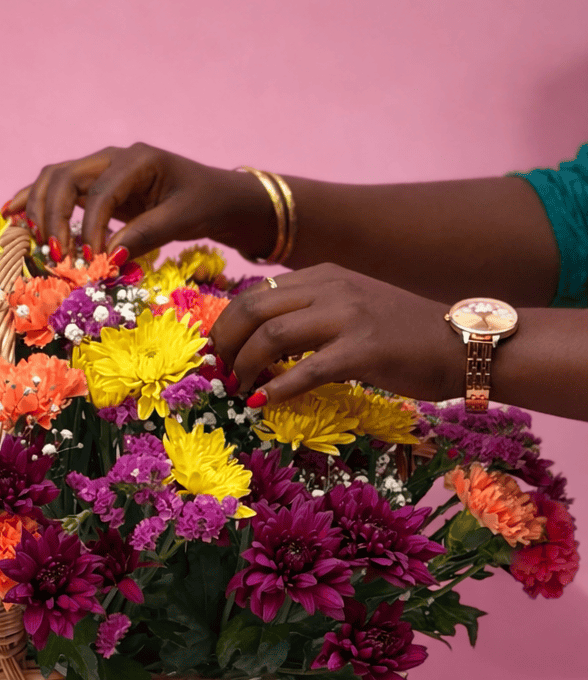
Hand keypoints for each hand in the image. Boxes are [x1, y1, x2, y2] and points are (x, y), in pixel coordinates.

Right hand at [4, 143, 275, 259]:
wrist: (215, 195)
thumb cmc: (203, 204)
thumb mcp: (182, 220)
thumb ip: (146, 236)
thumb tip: (108, 259)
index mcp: (137, 160)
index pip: (100, 193)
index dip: (90, 229)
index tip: (90, 262)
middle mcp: (112, 158)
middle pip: (64, 178)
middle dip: (54, 217)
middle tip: (58, 255)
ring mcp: (100, 168)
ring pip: (54, 180)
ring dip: (40, 210)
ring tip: (39, 243)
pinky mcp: (94, 184)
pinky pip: (57, 188)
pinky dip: (34, 200)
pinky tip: (11, 213)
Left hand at [209, 264, 465, 404]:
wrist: (461, 343)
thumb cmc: (401, 335)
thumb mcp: (348, 309)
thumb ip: (307, 316)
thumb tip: (256, 344)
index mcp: (321, 276)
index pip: (254, 294)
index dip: (226, 327)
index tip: (217, 355)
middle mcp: (331, 288)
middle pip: (252, 309)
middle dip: (226, 344)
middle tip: (221, 374)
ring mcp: (348, 316)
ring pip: (271, 336)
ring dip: (245, 366)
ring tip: (239, 388)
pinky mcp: (364, 349)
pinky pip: (306, 369)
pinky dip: (277, 389)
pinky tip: (262, 403)